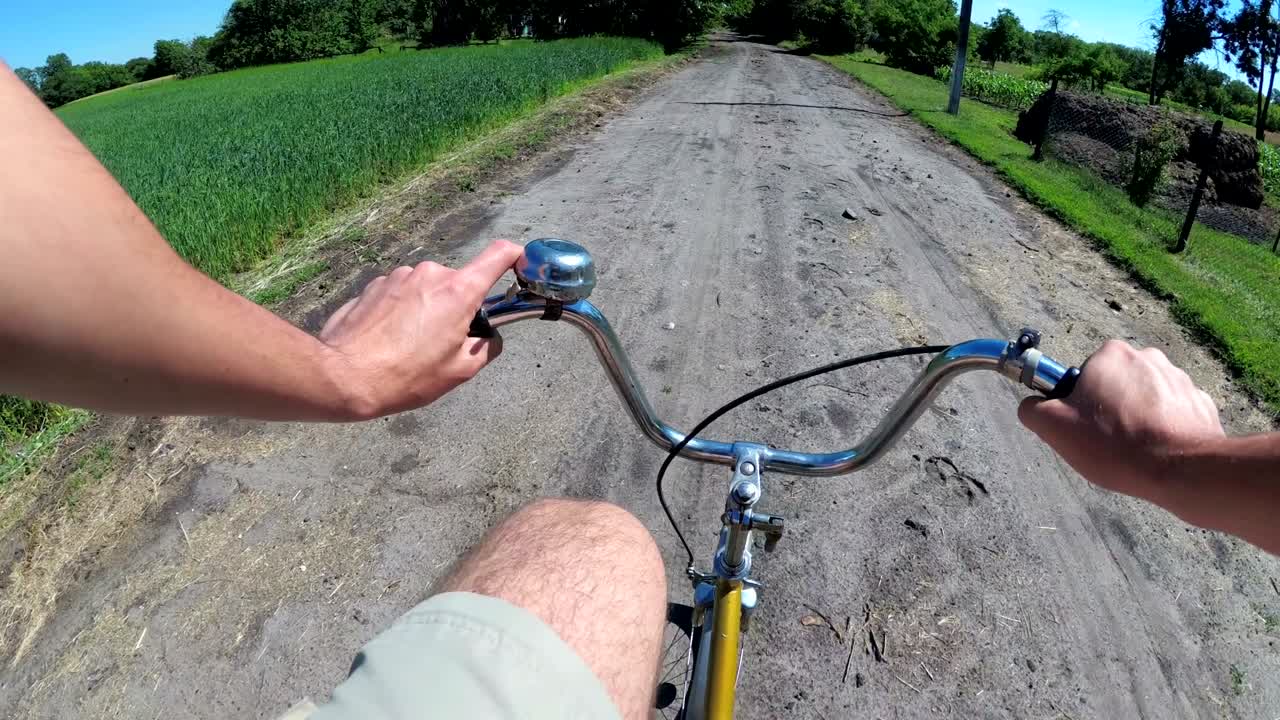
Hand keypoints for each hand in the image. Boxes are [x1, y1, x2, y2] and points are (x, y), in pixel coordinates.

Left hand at [319, 240, 523, 419]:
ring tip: (408, 347)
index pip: (498, 255)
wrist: (343, 375)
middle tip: (443, 344)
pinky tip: (388, 341)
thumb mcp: (459, 372)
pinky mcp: (375, 284)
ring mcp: (399, 276)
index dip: (515, 257)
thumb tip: (488, 338)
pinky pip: (400, 295)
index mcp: (458, 292)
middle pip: (458, 284)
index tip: (519, 266)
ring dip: (426, 311)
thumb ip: (485, 347)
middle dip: (457, 308)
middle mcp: (430, 273)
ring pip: (427, 290)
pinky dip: (401, 313)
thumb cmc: (404, 377)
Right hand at [1018, 340, 1223, 503]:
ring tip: (1132, 449)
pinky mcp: (1201, 402)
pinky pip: (1172, 412)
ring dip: (1137, 418)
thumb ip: (1032, 408)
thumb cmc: (1114, 445)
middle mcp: (1148, 357)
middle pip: (1114, 384)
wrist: (1181, 469)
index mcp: (1111, 355)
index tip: (1082, 426)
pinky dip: (1163, 428)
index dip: (1078, 403)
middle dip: (1108, 408)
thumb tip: (1031, 406)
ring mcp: (1179, 378)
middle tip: (1104, 440)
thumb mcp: (1054, 427)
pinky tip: (1157, 450)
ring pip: (1144, 398)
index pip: (1082, 376)